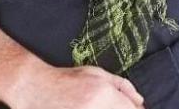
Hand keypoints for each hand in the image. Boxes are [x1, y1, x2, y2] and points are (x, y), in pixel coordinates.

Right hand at [9, 65, 144, 108]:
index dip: (134, 108)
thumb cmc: (67, 80)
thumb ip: (122, 86)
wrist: (38, 90)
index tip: (132, 107)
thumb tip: (140, 101)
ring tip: (97, 105)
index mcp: (104, 94)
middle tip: (109, 105)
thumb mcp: (96, 74)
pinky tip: (91, 108)